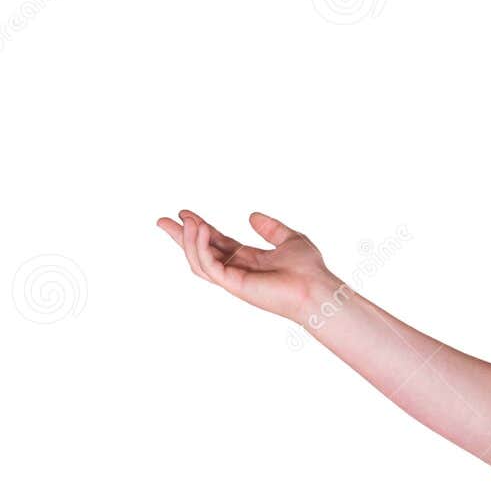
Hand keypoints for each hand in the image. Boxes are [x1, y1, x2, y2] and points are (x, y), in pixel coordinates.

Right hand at [155, 209, 333, 321]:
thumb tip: (251, 215)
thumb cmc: (310, 269)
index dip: (201, 229)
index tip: (186, 213)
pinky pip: (209, 265)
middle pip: (201, 252)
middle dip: (181, 237)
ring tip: (186, 220)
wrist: (317, 288)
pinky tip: (202, 228)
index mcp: (248, 260)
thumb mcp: (290, 239)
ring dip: (189, 240)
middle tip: (162, 220)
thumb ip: (270, 228)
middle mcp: (237, 271)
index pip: (217, 243)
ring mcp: (233, 279)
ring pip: (199, 261)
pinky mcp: (234, 284)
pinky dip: (201, 247)